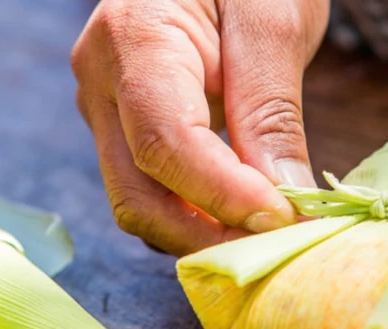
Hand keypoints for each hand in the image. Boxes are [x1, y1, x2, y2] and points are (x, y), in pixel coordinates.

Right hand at [71, 0, 328, 255]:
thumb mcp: (273, 23)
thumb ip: (271, 111)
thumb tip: (284, 200)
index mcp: (134, 39)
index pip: (165, 141)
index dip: (224, 193)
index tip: (284, 217)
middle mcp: (103, 85)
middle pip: (136, 192)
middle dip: (207, 235)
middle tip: (276, 247)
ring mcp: (107, 112)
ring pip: (139, 202)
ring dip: (201, 234)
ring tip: (265, 237)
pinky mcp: (125, 131)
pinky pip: (152, 191)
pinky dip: (195, 218)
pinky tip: (241, 219)